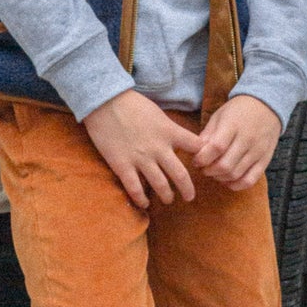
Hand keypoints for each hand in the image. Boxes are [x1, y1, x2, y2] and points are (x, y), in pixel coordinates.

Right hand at [83, 89, 196, 208]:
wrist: (105, 102)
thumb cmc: (131, 104)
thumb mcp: (158, 114)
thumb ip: (168, 129)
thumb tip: (177, 139)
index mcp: (169, 131)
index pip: (195, 146)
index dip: (202, 156)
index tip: (201, 164)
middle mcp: (158, 148)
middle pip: (180, 174)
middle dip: (187, 189)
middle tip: (190, 197)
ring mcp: (141, 159)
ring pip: (160, 185)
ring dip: (167, 196)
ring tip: (169, 200)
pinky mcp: (122, 165)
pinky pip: (135, 188)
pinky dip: (141, 199)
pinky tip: (144, 204)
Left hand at [191, 95, 281, 190]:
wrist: (267, 106)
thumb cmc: (238, 111)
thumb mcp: (219, 116)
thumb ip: (208, 135)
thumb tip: (195, 153)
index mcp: (233, 125)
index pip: (216, 147)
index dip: (202, 158)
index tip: (196, 160)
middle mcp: (247, 139)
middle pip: (225, 165)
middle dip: (208, 171)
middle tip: (204, 167)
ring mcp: (258, 151)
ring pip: (235, 174)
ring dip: (220, 178)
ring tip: (214, 172)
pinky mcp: (265, 160)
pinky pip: (250, 180)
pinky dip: (236, 185)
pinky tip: (227, 180)